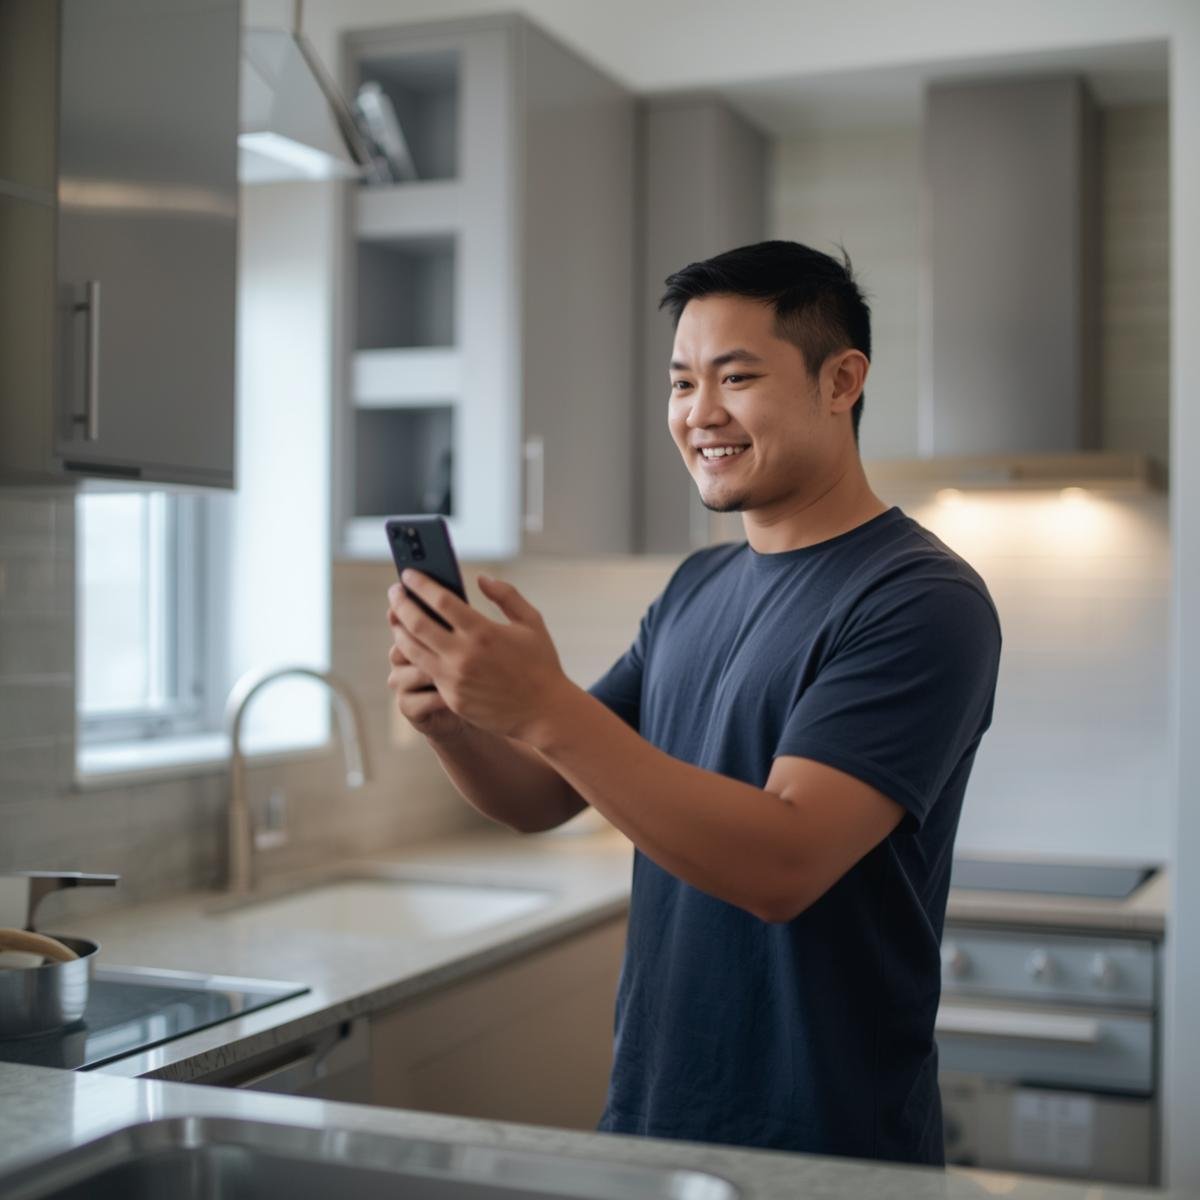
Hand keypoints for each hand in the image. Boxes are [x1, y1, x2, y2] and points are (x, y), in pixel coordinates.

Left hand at [388, 570, 570, 743]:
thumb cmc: (540, 664)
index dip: (420, 584)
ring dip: (400, 630)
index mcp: (483, 631)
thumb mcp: (531, 622)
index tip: (408, 574)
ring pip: (412, 650)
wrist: (544, 712)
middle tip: (394, 592)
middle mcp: (464, 655)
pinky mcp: (451, 698)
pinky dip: (414, 656)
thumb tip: (481, 578)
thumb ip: (506, 595)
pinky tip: (412, 645)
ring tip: (397, 618)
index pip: (440, 600)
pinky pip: (425, 672)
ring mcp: (454, 679)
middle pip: (417, 623)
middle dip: (400, 604)